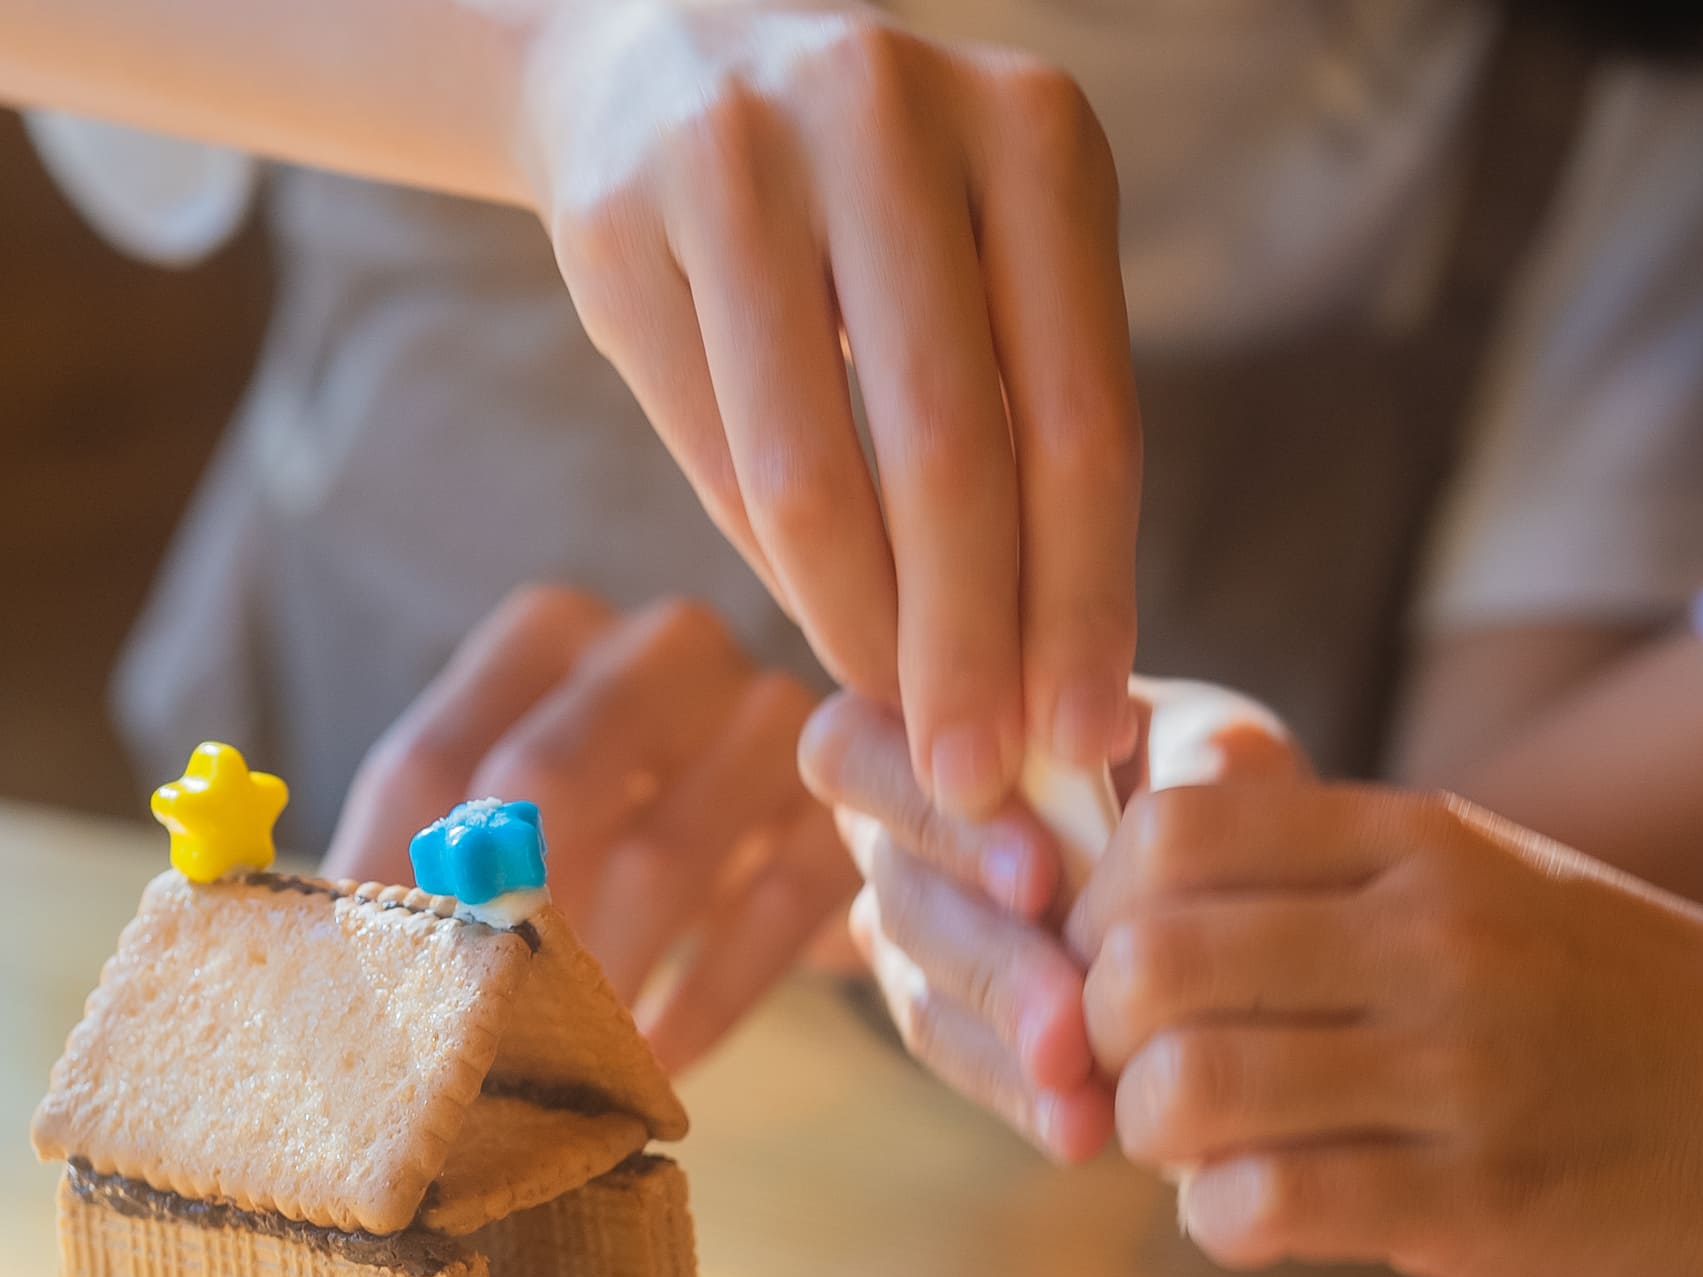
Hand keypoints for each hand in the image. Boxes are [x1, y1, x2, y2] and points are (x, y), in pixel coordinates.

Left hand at [324, 583, 854, 1068]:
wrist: (812, 834)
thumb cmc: (626, 840)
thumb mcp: (521, 826)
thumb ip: (418, 863)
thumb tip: (283, 942)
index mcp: (546, 634)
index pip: (432, 758)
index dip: (391, 888)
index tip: (371, 1000)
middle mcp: (660, 644)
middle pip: (549, 777)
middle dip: (504, 927)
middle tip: (476, 1041)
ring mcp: (769, 711)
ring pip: (666, 851)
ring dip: (605, 982)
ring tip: (567, 1074)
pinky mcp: (846, 801)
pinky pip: (771, 908)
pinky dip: (707, 1002)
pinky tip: (662, 1066)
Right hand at [517, 2, 1140, 819]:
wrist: (662, 55)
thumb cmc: (882, 213)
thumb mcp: (996, 261)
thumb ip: (1038, 436)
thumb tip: (1061, 706)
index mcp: (1035, 133)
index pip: (1082, 419)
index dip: (1083, 602)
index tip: (1082, 742)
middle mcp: (889, 114)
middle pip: (951, 453)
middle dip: (966, 647)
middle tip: (973, 778)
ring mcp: (738, 154)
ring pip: (812, 470)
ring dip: (855, 629)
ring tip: (890, 722)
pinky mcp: (619, 219)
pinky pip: (708, 452)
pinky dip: (770, 565)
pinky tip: (814, 624)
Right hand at [798, 682, 1305, 1161]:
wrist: (1250, 900)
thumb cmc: (1219, 792)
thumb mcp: (1227, 759)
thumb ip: (1197, 763)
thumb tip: (1167, 807)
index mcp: (940, 730)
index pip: (854, 754)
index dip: (928, 815)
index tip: (1040, 876)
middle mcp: (901, 830)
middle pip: (897, 889)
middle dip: (989, 954)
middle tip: (1067, 1012)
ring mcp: (916, 935)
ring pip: (923, 989)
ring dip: (1007, 1036)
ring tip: (1080, 1078)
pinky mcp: (948, 1023)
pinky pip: (964, 1062)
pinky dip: (1024, 1095)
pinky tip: (1084, 1125)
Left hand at [1066, 783, 1702, 1276]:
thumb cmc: (1642, 1014)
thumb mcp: (1502, 883)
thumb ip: (1342, 880)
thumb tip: (1155, 900)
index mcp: (1426, 842)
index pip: (1174, 831)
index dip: (1104, 911)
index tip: (1127, 974)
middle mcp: (1433, 937)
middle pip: (1148, 960)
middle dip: (1102, 1036)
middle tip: (1140, 1077)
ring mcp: (1457, 1070)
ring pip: (1187, 1089)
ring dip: (1157, 1139)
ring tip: (1204, 1155)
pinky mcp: (1475, 1203)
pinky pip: (1265, 1207)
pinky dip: (1225, 1225)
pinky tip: (1267, 1221)